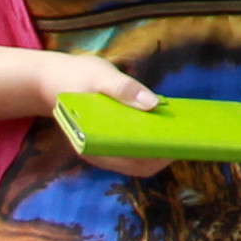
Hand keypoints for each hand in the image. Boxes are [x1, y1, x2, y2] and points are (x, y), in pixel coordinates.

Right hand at [41, 49, 170, 177]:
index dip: (159, 157)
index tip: (181, 143)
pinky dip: (151, 138)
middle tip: (188, 133)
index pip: (134, 162)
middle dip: (166, 152)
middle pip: (141, 164)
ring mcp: (104, 148)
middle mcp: (99, 153)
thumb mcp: (100, 75)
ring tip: (181, 128)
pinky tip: (165, 123)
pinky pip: (134, 146)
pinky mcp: (109, 139)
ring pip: (139, 158)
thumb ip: (124, 89)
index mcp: (93, 142)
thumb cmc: (77, 76)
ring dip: (161, 146)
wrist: (52, 79)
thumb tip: (153, 104)